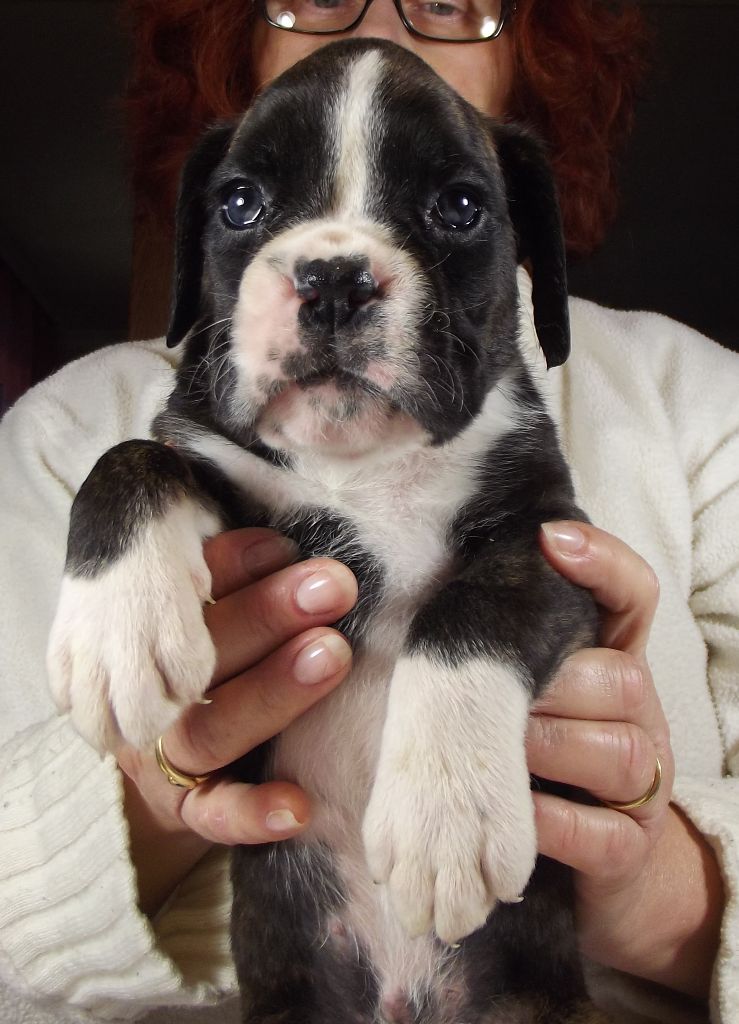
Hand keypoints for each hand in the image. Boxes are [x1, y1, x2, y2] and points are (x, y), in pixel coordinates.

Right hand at [116, 527, 357, 914]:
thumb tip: (300, 532)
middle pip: (203, 652)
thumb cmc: (222, 657)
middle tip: (332, 585)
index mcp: (158, 630)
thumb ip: (246, 574)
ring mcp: (167, 754)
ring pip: (212, 728)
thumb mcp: (224, 609)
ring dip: (273, 692)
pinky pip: (215, 816)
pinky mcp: (187, 811)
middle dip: (268, 614)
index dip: (234, 565)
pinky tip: (300, 805)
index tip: (286, 544)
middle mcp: (158, 689)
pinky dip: (255, 812)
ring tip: (331, 656)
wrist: (165, 765)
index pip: (186, 590)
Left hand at [528, 522, 722, 998]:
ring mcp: (642, 778)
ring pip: (614, 749)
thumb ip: (490, 649)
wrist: (592, 860)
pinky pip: (598, 831)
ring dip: (541, 754)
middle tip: (487, 706)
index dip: (601, 563)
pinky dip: (543, 824)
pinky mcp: (630, 845)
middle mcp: (637, 708)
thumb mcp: (510, 691)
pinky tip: (508, 817)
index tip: (549, 538)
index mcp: (609, 658)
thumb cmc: (536, 755)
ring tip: (492, 762)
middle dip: (542, 690)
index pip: (631, 593)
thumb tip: (427, 594)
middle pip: (616, 676)